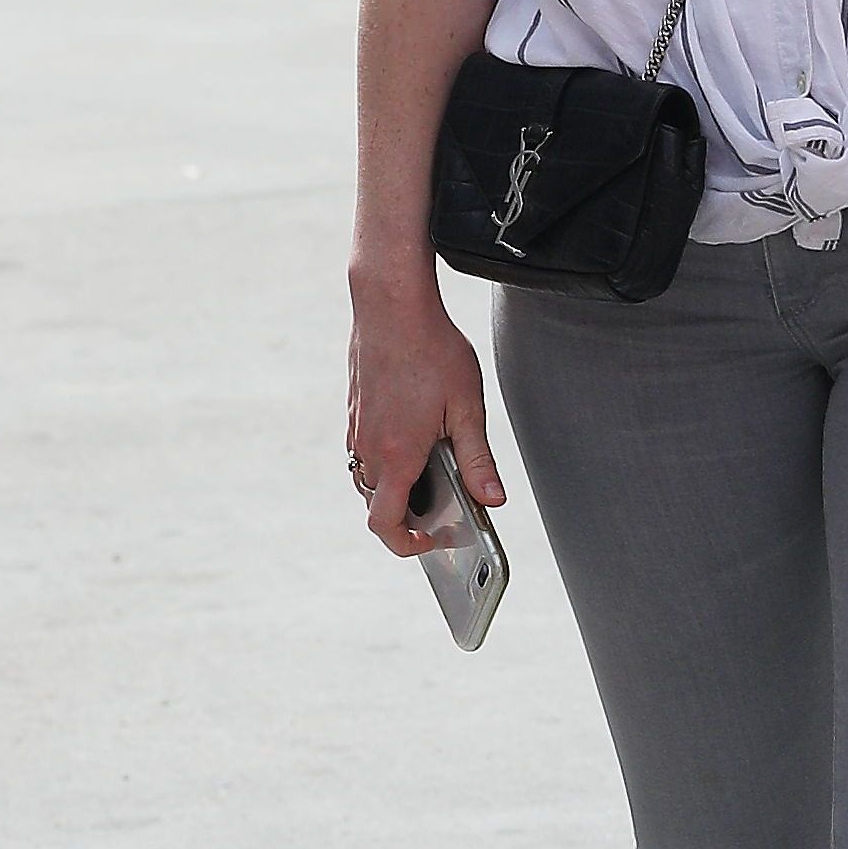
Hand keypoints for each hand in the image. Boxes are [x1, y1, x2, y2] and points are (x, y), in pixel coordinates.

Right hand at [348, 276, 507, 555]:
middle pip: (377, 503)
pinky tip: (419, 436)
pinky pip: (364, 451)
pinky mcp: (354, 411)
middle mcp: (367, 447)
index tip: (430, 541)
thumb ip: (479, 460)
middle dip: (407, 514)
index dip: (404, 544)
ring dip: (396, 485)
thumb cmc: (433, 350)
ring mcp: (356, 429)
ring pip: (368, 477)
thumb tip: (493, 500)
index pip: (384, 523)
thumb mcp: (467, 408)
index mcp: (396, 455)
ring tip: (435, 470)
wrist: (391, 304)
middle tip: (444, 506)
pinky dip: (387, 459)